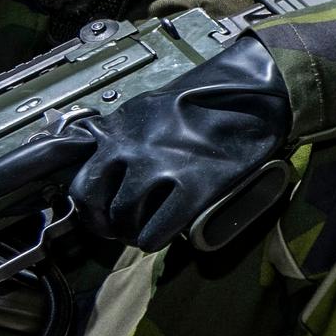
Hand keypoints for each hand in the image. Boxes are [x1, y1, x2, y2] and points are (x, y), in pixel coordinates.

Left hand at [63, 33, 294, 252]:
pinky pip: (155, 232)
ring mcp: (161, 168)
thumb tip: (109, 163)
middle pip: (95, 203)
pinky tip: (162, 237)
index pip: (80, 178)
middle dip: (106, 222)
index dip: (89, 205)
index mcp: (119, 129)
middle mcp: (131, 148)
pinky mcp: (192, 187)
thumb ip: (125, 135)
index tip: (101, 214)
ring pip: (124, 219)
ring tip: (146, 230)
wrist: (255, 96)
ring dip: (132, 231)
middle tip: (122, 229)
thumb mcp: (150, 108)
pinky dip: (154, 240)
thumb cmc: (207, 99)